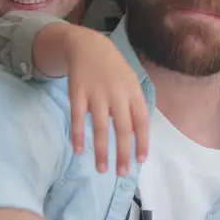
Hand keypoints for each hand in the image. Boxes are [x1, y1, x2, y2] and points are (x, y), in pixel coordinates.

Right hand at [63, 26, 150, 174]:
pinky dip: (79, 135)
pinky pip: (78, 118)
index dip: (142, 141)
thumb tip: (138, 136)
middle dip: (123, 153)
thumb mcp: (130, 83)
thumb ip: (134, 106)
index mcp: (133, 93)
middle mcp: (117, 94)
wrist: (88, 46)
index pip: (142, 121)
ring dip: (102, 150)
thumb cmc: (113, 70)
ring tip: (102, 169)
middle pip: (122, 128)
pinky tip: (78, 150)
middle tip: (121, 173)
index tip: (140, 161)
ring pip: (101, 127)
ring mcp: (97, 94)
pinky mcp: (77, 93)